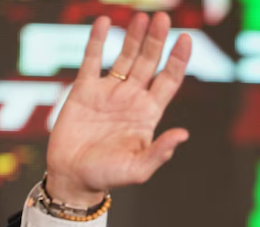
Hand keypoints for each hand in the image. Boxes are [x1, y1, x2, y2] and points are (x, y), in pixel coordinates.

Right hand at [45, 13, 191, 207]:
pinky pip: (91, 60)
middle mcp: (131, 99)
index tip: (185, 38)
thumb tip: (184, 135)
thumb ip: (160, 151)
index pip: (168, 81)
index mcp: (148, 114)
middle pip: (149, 63)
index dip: (177, 60)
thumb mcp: (138, 169)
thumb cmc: (108, 176)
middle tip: (163, 18)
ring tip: (141, 16)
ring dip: (133, 37)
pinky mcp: (84, 90)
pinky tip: (103, 22)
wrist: (73, 177)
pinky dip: (96, 40)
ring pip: (125, 57)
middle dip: (157, 40)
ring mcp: (108, 92)